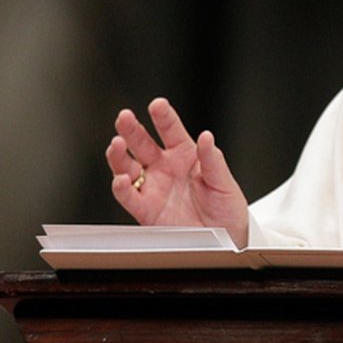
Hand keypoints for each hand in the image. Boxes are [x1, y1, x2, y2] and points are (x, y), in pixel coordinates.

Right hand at [105, 97, 249, 246]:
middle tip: (124, 117)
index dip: (163, 117)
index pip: (170, 130)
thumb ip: (213, 161)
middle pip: (142, 143)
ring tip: (116, 144)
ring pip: (128, 166)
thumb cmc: (226, 207)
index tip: (157, 104)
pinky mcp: (146, 209)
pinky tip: (120, 179)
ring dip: (119, 155)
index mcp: (185, 154)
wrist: (225, 237)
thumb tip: (206, 137)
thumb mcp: (224, 182)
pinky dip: (122, 188)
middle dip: (131, 129)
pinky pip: (129, 197)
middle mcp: (165, 167)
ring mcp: (153, 187)